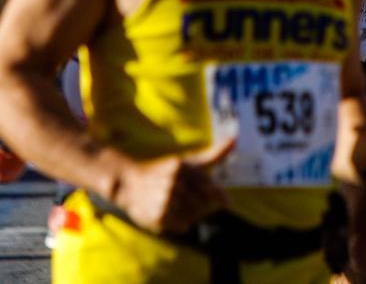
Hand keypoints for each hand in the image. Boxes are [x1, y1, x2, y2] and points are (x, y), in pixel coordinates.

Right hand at [110, 141, 232, 234]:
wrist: (130, 184)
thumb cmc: (165, 171)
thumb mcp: (188, 161)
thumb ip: (213, 154)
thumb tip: (235, 138)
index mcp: (181, 167)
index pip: (210, 187)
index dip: (220, 196)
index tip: (228, 204)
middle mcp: (173, 182)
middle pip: (203, 204)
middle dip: (200, 204)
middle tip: (187, 198)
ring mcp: (165, 200)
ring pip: (194, 216)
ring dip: (190, 214)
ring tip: (177, 205)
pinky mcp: (158, 216)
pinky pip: (183, 226)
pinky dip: (181, 223)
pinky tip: (171, 213)